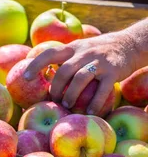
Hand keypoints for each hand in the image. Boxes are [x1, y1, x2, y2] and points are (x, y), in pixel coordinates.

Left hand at [24, 31, 139, 114]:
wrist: (128, 44)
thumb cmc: (95, 52)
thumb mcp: (78, 49)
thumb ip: (62, 59)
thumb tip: (39, 76)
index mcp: (71, 48)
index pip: (49, 53)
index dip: (36, 64)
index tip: (26, 77)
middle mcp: (84, 53)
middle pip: (64, 70)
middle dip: (56, 87)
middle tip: (53, 100)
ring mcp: (99, 62)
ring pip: (81, 78)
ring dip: (72, 94)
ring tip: (67, 105)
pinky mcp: (113, 72)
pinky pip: (103, 89)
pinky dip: (95, 102)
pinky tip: (90, 112)